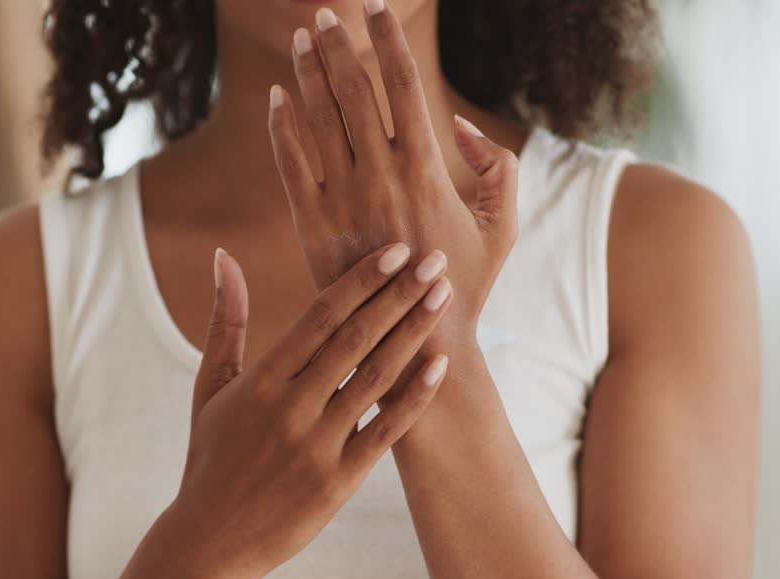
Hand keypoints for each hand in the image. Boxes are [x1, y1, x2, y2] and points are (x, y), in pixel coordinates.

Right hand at [159, 243, 452, 578]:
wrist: (209, 542)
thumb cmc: (210, 458)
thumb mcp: (210, 388)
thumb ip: (225, 321)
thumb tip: (224, 256)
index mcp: (259, 382)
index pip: (319, 317)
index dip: (361, 281)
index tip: (395, 251)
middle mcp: (289, 409)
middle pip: (354, 339)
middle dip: (398, 295)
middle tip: (435, 260)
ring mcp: (316, 446)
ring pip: (374, 379)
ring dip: (413, 333)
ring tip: (443, 297)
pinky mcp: (337, 482)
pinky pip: (384, 432)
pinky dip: (414, 398)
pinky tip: (440, 366)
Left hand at [266, 2, 520, 348]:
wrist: (417, 344)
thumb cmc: (464, 285)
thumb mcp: (502, 225)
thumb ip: (496, 168)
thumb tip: (464, 127)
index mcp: (428, 170)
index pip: (404, 85)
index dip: (389, 40)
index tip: (378, 7)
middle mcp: (382, 178)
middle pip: (354, 92)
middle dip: (339, 46)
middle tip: (326, 13)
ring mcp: (343, 202)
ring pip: (319, 120)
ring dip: (309, 73)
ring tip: (304, 39)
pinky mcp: (312, 227)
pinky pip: (290, 164)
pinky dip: (281, 126)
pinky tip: (277, 97)